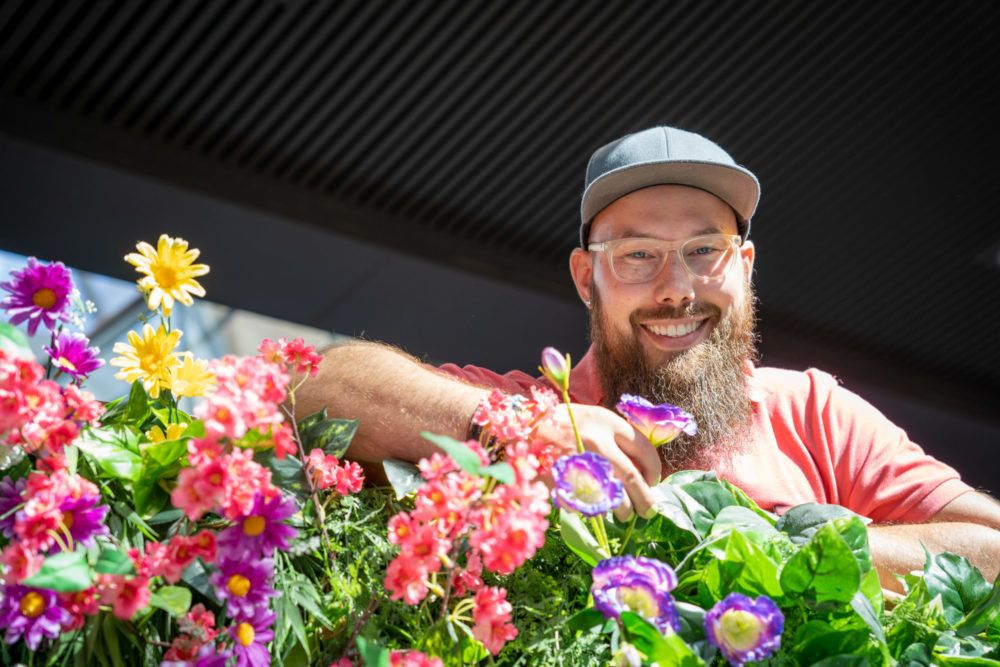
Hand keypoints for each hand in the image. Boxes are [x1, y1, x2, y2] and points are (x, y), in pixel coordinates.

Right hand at [535, 403, 661, 520]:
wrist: (519, 426)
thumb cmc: (560, 422)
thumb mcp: (590, 418)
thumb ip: (614, 438)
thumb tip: (641, 470)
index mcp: (606, 422)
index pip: (644, 449)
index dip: (654, 469)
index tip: (653, 480)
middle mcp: (596, 441)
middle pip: (633, 477)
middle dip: (646, 499)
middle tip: (649, 510)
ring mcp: (578, 463)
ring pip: (613, 496)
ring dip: (623, 509)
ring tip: (624, 514)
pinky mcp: (562, 481)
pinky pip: (588, 503)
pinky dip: (598, 510)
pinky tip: (598, 510)